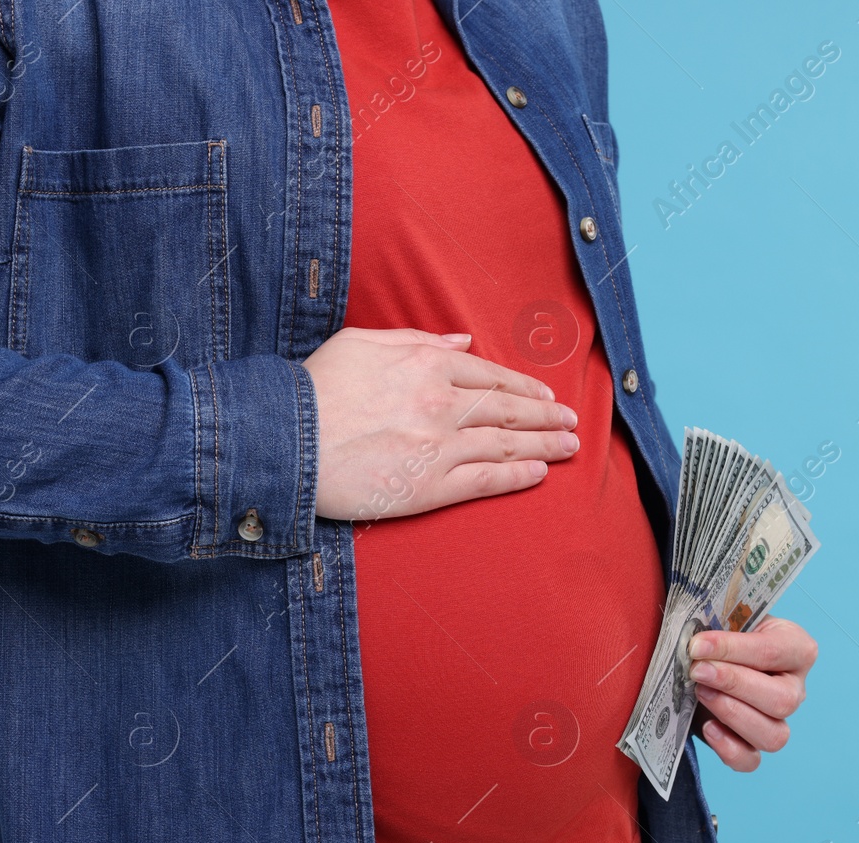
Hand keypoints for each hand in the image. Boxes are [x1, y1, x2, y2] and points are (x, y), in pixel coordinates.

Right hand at [301, 327, 579, 520]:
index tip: (545, 396)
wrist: (285, 440)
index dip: (523, 387)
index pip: (490, 376)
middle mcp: (442, 405)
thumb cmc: (315, 388)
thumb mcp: (362, 342)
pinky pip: (485, 481)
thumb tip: (461, 341)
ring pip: (506, 444)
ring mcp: (439, 447)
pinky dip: (517, 476)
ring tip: (571, 447)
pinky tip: (539, 473)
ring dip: (545, 445)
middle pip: (509, 410)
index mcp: (427, 365)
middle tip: (573, 422)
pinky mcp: (429, 487)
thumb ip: (417, 340)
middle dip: (546, 416)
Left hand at [687, 615, 817, 771]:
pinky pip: (751, 760)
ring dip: (733, 715)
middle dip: (734, 684)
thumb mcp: (723, 618)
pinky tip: (707, 726)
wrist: (706, 655)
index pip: (774, 651)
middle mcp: (794, 688)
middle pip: (782, 699)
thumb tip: (695, 642)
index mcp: (796, 648)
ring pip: (774, 735)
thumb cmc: (721, 632)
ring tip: (700, 693)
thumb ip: (716, 624)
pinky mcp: (751, 744)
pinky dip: (728, 748)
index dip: (733, 649)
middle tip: (697, 671)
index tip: (697, 645)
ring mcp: (777, 720)